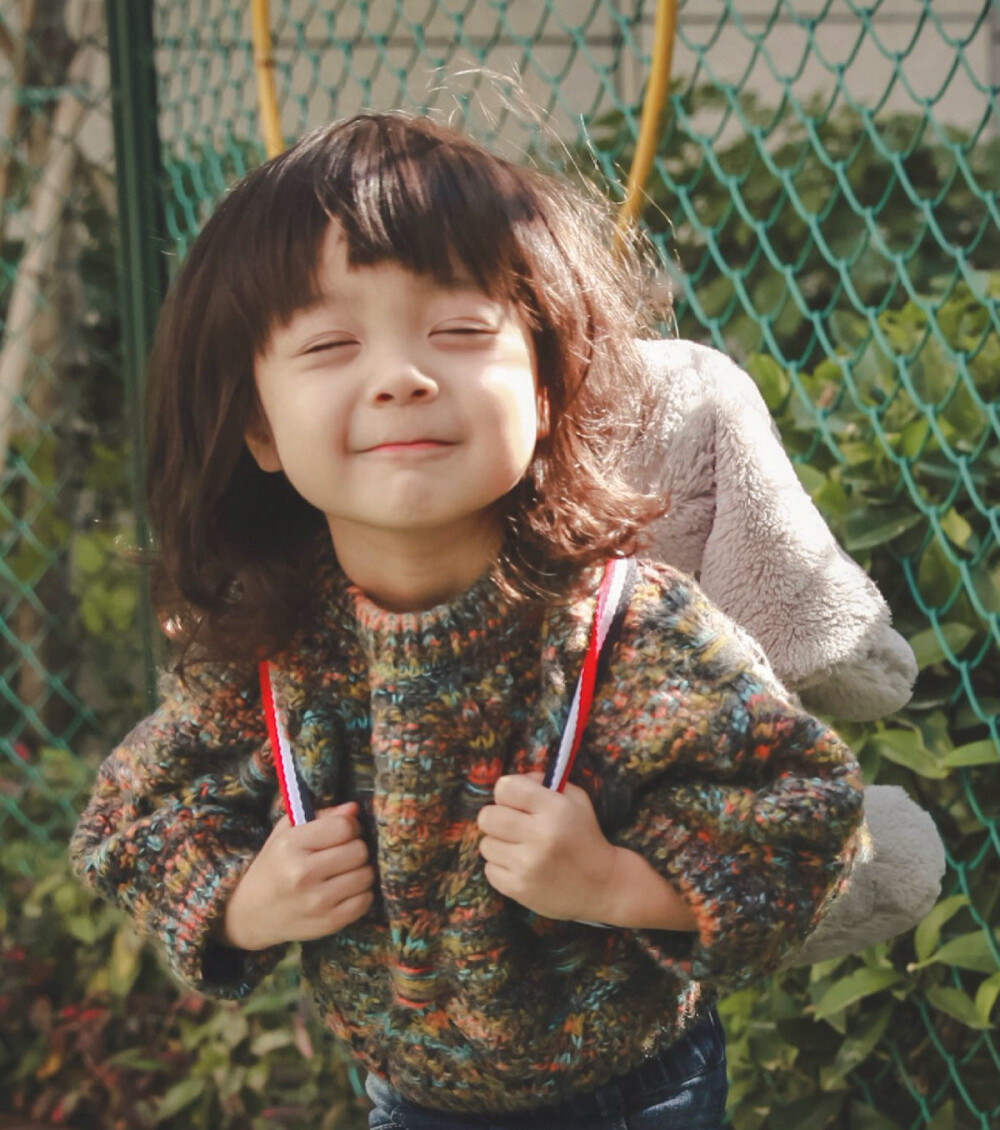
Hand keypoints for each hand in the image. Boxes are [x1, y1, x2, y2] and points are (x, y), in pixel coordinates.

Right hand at [221, 803, 375, 949]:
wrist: (252, 913)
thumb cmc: (275, 865)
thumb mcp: (287, 833)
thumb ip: (321, 816)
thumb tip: (354, 809)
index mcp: (290, 846)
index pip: (344, 827)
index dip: (351, 825)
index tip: (344, 831)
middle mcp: (302, 875)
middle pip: (359, 850)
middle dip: (356, 848)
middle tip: (344, 853)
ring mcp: (316, 902)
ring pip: (366, 875)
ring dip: (360, 871)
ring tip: (344, 872)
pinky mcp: (328, 923)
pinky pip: (365, 901)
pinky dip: (361, 893)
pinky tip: (344, 890)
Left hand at [477, 773, 618, 921]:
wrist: (603, 886)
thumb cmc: (585, 837)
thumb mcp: (576, 800)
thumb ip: (542, 784)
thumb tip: (511, 782)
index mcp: (555, 809)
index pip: (505, 788)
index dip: (508, 793)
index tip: (517, 802)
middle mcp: (540, 836)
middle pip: (487, 816)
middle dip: (497, 818)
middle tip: (512, 825)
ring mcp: (527, 865)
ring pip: (485, 844)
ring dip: (500, 844)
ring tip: (520, 849)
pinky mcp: (518, 889)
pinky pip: (489, 869)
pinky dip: (502, 867)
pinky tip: (521, 867)